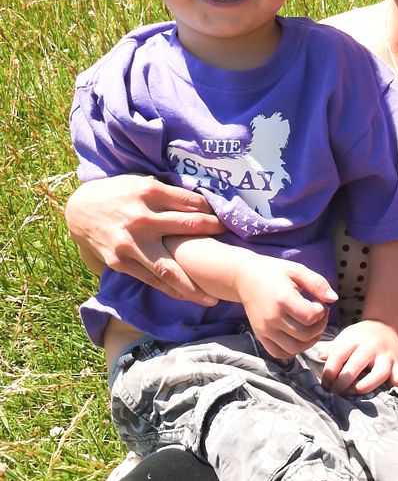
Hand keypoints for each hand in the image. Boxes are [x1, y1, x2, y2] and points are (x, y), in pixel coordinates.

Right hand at [65, 176, 224, 301]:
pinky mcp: (121, 262)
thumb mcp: (140, 182)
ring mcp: (131, 243)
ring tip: (212, 298)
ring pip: (168, 267)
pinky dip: (170, 289)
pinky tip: (186, 297)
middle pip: (187, 228)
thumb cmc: (117, 193)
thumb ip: (166, 192)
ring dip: (192, 284)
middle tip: (233, 246)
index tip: (227, 220)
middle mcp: (142, 218)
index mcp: (149, 193)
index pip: (191, 203)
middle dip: (212, 235)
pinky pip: (150, 279)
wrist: (80, 210)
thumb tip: (200, 199)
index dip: (211, 212)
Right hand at [236, 257, 335, 357]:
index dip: (321, 311)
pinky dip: (293, 350)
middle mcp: (272, 318)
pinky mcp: (260, 336)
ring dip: (309, 341)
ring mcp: (265, 330)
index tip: (318, 302)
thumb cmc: (273, 272)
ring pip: (295, 348)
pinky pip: (280, 353)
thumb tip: (334, 299)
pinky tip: (298, 336)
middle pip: (305, 335)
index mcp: (283, 299)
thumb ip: (317, 283)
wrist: (245, 278)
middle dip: (319, 326)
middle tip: (319, 314)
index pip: (311, 317)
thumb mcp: (297, 270)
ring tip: (311, 327)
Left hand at [320, 320, 397, 394]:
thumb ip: (333, 349)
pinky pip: (397, 379)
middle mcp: (371, 346)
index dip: (329, 373)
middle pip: (355, 366)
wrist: (386, 326)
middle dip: (342, 384)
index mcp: (354, 338)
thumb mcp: (345, 337)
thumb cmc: (361, 336)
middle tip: (336, 393)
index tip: (325, 385)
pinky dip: (389, 388)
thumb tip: (319, 357)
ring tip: (354, 392)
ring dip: (364, 387)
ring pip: (378, 375)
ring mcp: (386, 355)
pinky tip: (379, 393)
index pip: (338, 356)